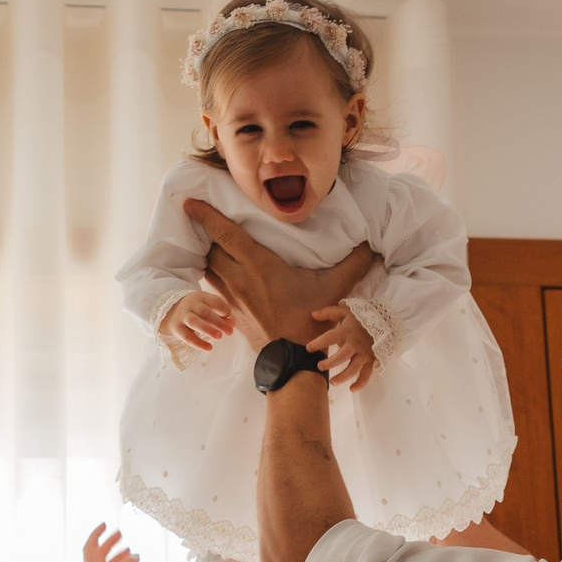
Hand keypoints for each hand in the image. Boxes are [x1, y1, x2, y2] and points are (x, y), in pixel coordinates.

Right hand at [159, 291, 235, 352]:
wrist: (171, 312)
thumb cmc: (197, 310)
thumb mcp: (208, 308)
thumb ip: (221, 316)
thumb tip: (232, 325)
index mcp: (201, 298)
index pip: (214, 301)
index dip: (223, 309)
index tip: (228, 317)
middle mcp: (191, 305)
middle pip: (205, 312)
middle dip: (218, 322)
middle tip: (230, 332)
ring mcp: (183, 317)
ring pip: (194, 322)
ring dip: (208, 329)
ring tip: (219, 337)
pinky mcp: (178, 329)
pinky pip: (187, 337)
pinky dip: (198, 343)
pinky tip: (209, 348)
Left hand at [188, 198, 378, 348]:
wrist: (292, 359)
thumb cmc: (311, 320)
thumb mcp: (335, 287)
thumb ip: (355, 262)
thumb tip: (373, 244)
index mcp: (259, 266)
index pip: (225, 234)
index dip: (206, 216)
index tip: (189, 202)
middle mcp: (238, 279)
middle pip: (209, 247)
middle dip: (202, 230)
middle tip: (197, 214)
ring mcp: (230, 297)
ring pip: (207, 267)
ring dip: (204, 252)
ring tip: (202, 238)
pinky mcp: (229, 311)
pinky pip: (211, 286)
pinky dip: (209, 273)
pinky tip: (215, 268)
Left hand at [310, 306, 378, 390]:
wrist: (386, 320)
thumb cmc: (362, 317)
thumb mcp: (346, 310)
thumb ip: (329, 312)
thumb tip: (313, 315)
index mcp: (346, 331)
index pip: (329, 338)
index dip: (318, 343)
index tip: (308, 349)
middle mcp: (354, 344)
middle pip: (341, 356)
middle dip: (330, 362)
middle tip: (319, 366)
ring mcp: (364, 354)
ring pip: (353, 368)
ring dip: (343, 376)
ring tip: (332, 382)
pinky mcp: (371, 360)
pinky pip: (366, 374)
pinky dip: (361, 383)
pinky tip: (351, 389)